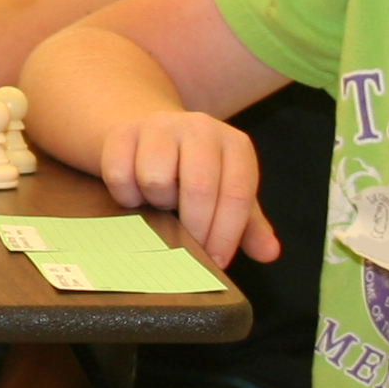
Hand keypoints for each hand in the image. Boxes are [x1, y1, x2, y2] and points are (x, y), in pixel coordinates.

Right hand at [95, 111, 278, 267]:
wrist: (153, 137)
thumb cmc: (197, 173)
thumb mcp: (228, 193)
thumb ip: (249, 225)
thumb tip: (269, 253)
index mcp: (235, 145)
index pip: (237, 194)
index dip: (226, 233)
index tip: (216, 261)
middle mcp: (201, 128)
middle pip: (199, 187)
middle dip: (193, 227)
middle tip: (186, 245)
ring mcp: (160, 126)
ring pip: (155, 179)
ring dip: (156, 204)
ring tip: (162, 204)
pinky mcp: (123, 131)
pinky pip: (120, 175)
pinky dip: (126, 196)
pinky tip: (136, 196)